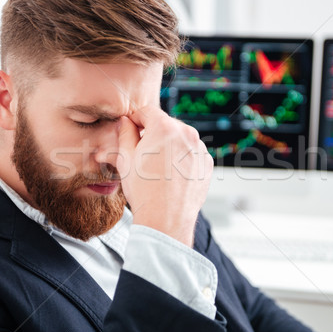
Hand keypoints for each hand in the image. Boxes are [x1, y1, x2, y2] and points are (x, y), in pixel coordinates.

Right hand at [117, 105, 212, 246]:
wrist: (166, 219)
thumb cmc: (144, 190)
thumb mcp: (125, 159)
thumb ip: (125, 133)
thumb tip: (126, 121)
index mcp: (165, 127)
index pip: (147, 111)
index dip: (136, 120)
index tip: (130, 131)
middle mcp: (187, 134)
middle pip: (166, 124)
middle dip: (153, 133)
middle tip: (142, 153)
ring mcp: (200, 149)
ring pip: (180, 139)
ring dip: (169, 146)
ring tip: (158, 168)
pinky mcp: (207, 164)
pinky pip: (192, 154)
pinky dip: (182, 159)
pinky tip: (171, 176)